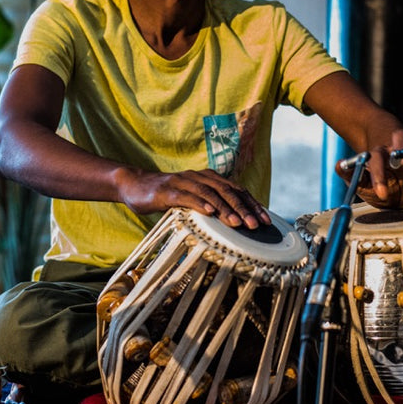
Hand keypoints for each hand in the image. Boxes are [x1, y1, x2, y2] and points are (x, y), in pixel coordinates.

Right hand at [121, 169, 270, 228]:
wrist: (135, 185)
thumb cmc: (168, 196)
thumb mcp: (193, 201)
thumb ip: (211, 207)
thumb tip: (236, 224)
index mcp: (209, 179)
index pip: (237, 190)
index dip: (252, 204)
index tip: (267, 220)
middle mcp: (199, 177)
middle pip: (227, 191)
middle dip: (244, 208)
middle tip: (257, 225)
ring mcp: (183, 182)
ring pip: (210, 194)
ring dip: (225, 208)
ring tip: (238, 222)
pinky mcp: (168, 191)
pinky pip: (186, 197)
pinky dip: (199, 204)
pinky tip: (209, 213)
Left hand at [338, 132, 402, 209]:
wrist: (396, 187)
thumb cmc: (379, 183)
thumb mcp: (362, 184)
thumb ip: (351, 175)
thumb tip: (339, 165)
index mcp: (382, 158)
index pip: (378, 162)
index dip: (379, 176)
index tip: (382, 192)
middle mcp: (401, 154)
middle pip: (402, 144)